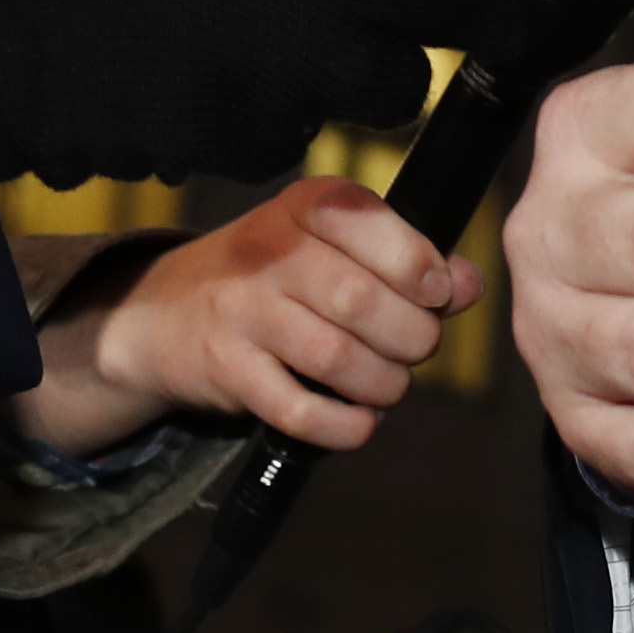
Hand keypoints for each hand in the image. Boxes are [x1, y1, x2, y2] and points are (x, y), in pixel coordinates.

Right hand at [0, 0, 606, 186]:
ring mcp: (304, 52)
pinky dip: (272, 112)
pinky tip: (201, 75)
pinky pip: (303, 130)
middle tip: (488, 10)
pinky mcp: (265, 132)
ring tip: (263, 32)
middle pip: (476, 7)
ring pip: (388, 87)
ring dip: (356, 74)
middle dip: (485, 17)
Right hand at [16, 180, 474, 456]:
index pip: (370, 222)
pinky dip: (346, 426)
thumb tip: (467, 283)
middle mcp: (268, 251)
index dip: (419, 265)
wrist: (166, 312)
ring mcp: (242, 312)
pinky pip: (301, 412)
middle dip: (412, 337)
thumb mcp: (332, 245)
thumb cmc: (273, 275)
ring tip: (387, 383)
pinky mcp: (229, 370)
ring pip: (337, 359)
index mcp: (304, 206)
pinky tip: (359, 419)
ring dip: (383, 384)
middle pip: (362, 301)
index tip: (436, 292)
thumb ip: (404, 260)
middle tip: (415, 348)